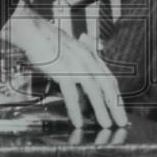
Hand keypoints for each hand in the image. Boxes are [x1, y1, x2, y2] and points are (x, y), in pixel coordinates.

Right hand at [4, 3, 127, 128]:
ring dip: (102, 110)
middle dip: (116, 106)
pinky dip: (76, 110)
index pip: (109, 78)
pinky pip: (72, 95)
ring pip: (94, 92)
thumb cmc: (50, 41)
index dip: (116, 95)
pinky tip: (78, 121)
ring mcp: (77, 66)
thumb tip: (85, 84)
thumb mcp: (71, 50)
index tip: (120, 108)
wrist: (35, 32)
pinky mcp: (63, 72)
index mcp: (91, 55)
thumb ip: (81, 65)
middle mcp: (87, 60)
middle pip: (107, 86)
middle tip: (121, 121)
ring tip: (106, 124)